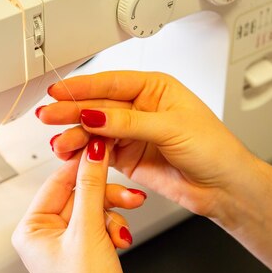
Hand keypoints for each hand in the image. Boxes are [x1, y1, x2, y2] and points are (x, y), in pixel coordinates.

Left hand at [12, 137, 142, 272]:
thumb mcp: (88, 231)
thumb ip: (92, 186)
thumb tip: (92, 151)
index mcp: (32, 228)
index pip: (57, 181)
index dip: (82, 164)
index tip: (101, 146)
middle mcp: (46, 234)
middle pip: (80, 193)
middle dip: (106, 196)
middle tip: (128, 194)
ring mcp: (68, 243)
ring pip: (95, 207)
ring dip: (114, 214)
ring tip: (124, 225)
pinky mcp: (87, 250)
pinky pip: (102, 223)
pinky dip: (115, 228)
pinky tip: (122, 239)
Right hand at [36, 71, 257, 218]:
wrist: (224, 188)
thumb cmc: (214, 149)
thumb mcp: (171, 129)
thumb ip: (129, 123)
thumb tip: (94, 116)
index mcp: (154, 88)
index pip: (111, 84)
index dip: (83, 87)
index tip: (59, 92)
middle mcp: (140, 107)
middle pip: (98, 106)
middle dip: (72, 111)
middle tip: (48, 116)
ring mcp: (132, 133)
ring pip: (95, 130)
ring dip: (75, 135)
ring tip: (58, 143)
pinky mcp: (127, 156)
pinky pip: (99, 151)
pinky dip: (83, 153)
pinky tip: (69, 153)